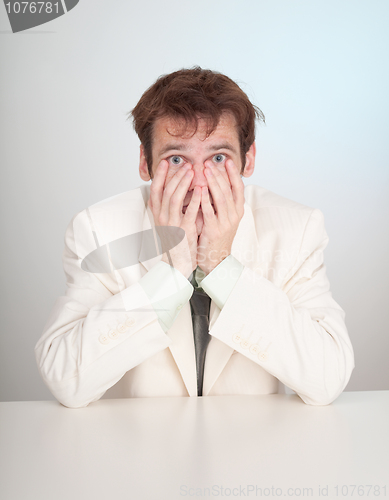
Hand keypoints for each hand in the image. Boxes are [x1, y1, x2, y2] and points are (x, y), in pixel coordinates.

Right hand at [148, 160, 200, 278]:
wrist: (178, 262)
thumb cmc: (176, 239)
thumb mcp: (168, 221)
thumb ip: (168, 205)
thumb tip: (172, 187)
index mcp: (157, 213)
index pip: (155, 189)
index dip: (160, 175)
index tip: (166, 162)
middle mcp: (162, 217)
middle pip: (166, 190)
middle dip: (176, 175)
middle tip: (186, 164)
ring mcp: (172, 223)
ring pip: (174, 197)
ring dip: (183, 183)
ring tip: (192, 171)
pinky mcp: (184, 230)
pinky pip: (189, 211)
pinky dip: (194, 199)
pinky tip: (201, 189)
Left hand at [197, 159, 244, 274]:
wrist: (215, 258)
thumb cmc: (216, 235)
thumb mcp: (223, 217)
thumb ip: (221, 201)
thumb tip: (216, 181)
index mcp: (238, 210)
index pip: (239, 188)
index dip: (234, 174)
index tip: (228, 161)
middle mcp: (234, 215)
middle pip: (228, 190)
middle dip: (219, 174)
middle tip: (210, 163)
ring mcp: (225, 223)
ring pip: (221, 198)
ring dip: (213, 183)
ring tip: (205, 171)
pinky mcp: (214, 230)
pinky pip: (210, 212)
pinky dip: (205, 200)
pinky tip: (200, 189)